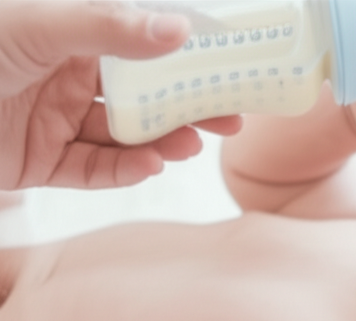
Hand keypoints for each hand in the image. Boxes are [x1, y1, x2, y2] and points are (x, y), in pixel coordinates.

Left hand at [0, 1, 242, 189]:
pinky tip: (149, 165)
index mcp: (67, 33)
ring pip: (123, 135)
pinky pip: (92, 169)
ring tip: (192, 145)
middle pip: (141, 93)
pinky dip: (123, 170)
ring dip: (161, 140)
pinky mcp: (38, 163)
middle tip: (231, 118)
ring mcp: (53, 120)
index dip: (186, 55)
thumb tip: (180, 28)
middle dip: (187, 106)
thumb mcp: (36, 27)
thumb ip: (108, 26)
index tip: (230, 65)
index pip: (140, 42)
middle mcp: (64, 75)